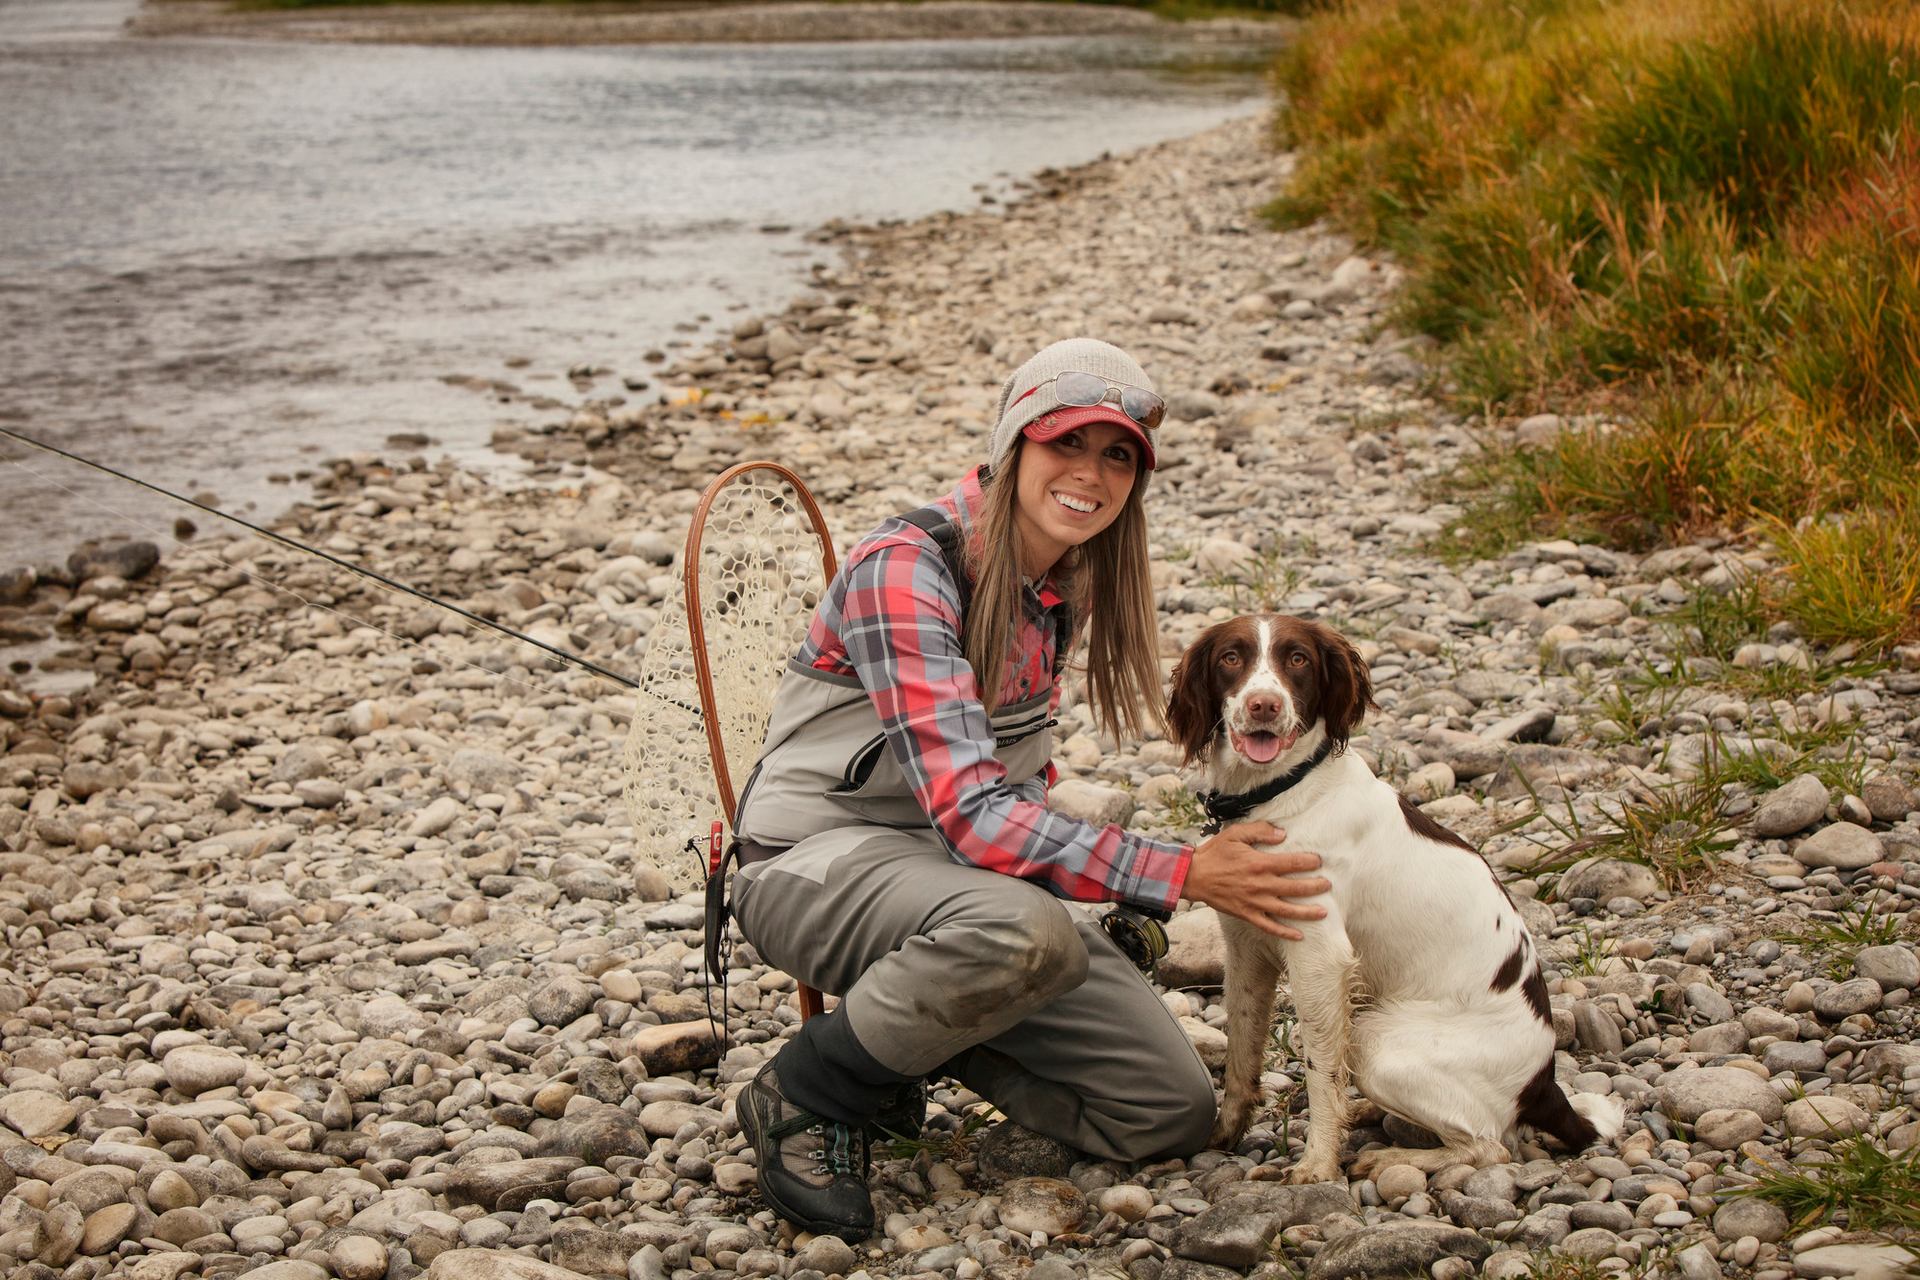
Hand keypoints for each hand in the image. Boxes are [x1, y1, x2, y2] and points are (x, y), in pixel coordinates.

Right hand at [1181, 821, 1327, 940]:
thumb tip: (1282, 834)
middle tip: (1327, 885)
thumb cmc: (1214, 853)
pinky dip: (1284, 932)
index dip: (1308, 862)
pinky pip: (1269, 926)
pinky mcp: (1247, 914)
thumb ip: (1260, 831)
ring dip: (1307, 912)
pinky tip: (1299, 935)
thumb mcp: (1235, 834)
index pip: (1292, 863)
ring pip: (1286, 910)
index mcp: (1259, 863)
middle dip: (1314, 887)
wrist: (1193, 876)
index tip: (1318, 861)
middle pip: (1294, 888)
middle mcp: (1260, 884)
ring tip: (1323, 912)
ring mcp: (1254, 902)